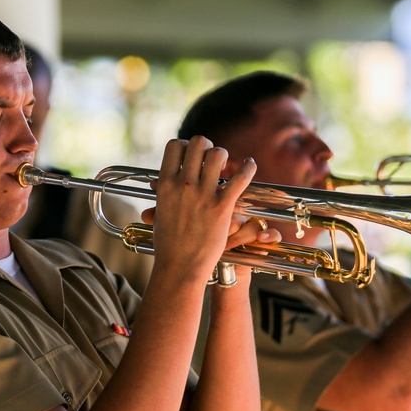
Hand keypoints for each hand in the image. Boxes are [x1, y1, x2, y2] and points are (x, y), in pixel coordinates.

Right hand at [147, 137, 256, 277]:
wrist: (180, 267)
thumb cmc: (168, 244)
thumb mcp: (160, 212)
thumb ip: (164, 193)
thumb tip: (161, 181)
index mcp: (165, 184)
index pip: (174, 145)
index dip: (185, 146)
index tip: (191, 156)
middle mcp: (183, 184)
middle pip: (198, 143)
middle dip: (206, 146)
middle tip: (210, 159)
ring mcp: (203, 194)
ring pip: (218, 154)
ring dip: (223, 156)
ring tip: (225, 166)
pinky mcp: (223, 206)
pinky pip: (241, 177)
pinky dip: (248, 167)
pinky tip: (250, 164)